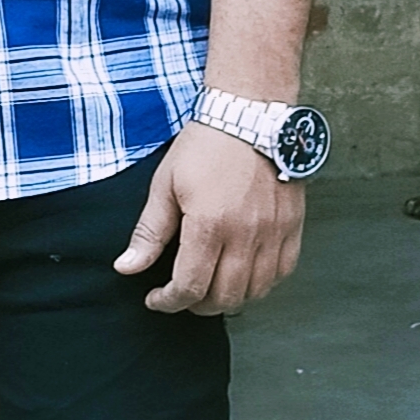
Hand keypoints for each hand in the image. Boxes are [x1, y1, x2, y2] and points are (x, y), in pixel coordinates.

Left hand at [113, 121, 304, 315]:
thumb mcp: (165, 186)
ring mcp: (273, 232)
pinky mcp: (292, 226)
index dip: (169, 302)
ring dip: (230, 298)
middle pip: (224, 297)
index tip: (157, 299)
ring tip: (211, 286)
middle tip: (182, 294)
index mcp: (209, 225)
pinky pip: (282, 272)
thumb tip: (127, 268)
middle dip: (197, 304)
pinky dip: (262, 284)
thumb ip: (149, 233)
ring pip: (255, 291)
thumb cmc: (205, 146)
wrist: (250, 115)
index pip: (190, 287)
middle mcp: (246, 234)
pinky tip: (244, 275)